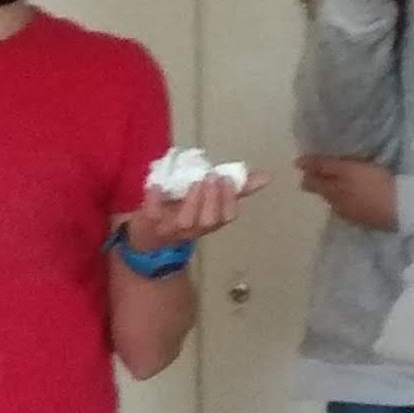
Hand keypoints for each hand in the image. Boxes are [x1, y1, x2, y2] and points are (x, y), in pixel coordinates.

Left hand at [118, 165, 258, 256]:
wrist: (146, 236)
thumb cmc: (182, 212)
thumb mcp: (209, 202)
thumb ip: (236, 189)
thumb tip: (267, 177)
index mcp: (209, 222)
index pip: (227, 217)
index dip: (229, 200)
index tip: (227, 179)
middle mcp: (193, 229)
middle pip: (209, 221)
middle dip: (213, 199)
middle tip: (212, 177)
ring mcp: (170, 228)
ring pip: (186, 222)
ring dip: (193, 201)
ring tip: (195, 181)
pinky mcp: (148, 222)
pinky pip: (153, 214)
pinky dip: (155, 199)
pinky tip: (158, 185)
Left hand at [295, 154, 396, 230]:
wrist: (402, 208)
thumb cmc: (376, 182)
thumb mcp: (349, 168)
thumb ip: (324, 166)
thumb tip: (297, 164)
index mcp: (331, 191)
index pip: (312, 181)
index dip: (309, 171)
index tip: (305, 165)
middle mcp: (336, 204)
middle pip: (322, 193)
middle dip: (319, 183)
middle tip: (323, 173)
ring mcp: (350, 214)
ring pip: (335, 202)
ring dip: (334, 193)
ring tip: (341, 184)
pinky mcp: (364, 220)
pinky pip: (348, 209)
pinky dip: (348, 201)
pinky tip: (356, 198)